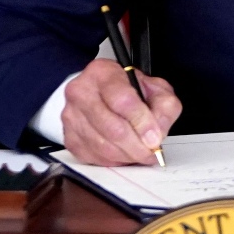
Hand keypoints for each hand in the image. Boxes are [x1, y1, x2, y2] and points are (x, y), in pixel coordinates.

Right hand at [61, 58, 181, 165]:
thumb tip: (157, 132)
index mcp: (103, 73)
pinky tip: (124, 154)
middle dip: (137, 146)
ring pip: (103, 147)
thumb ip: (164, 106)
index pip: (122, 100)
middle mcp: (81, 92)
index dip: (142, 122)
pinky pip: (94, 157)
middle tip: (151, 152)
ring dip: (127, 156)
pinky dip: (114, 161)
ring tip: (140, 153)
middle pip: (112, 128)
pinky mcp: (69, 136)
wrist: (100, 94)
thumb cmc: (127, 90)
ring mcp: (71, 115)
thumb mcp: (154, 88)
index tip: (154, 138)